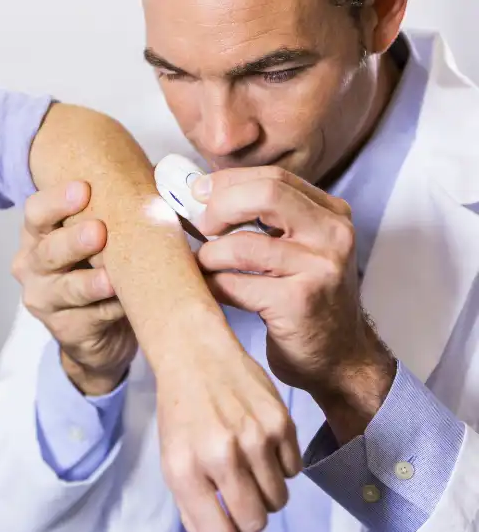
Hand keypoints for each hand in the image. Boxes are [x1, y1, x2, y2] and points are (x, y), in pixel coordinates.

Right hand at [11, 181, 136, 394]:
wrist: (102, 329)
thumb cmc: (104, 266)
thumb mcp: (106, 236)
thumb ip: (119, 209)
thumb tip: (163, 174)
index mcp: (40, 233)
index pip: (37, 213)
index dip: (56, 201)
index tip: (83, 188)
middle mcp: (33, 265)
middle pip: (47, 250)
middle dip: (73, 240)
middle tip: (99, 230)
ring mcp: (45, 299)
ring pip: (66, 289)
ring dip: (90, 283)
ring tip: (110, 278)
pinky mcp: (64, 329)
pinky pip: (89, 318)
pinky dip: (110, 311)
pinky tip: (125, 305)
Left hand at [153, 317, 302, 531]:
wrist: (196, 356)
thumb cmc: (182, 411)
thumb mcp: (172, 460)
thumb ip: (192, 505)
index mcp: (185, 470)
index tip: (230, 525)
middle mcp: (221, 457)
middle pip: (255, 521)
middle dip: (249, 516)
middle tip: (240, 497)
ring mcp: (255, 439)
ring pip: (278, 499)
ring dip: (266, 491)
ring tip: (248, 465)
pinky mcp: (281, 422)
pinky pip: (294, 470)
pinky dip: (281, 466)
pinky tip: (261, 445)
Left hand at [192, 166, 396, 441]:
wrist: (340, 359)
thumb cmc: (304, 300)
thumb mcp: (298, 249)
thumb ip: (265, 220)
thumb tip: (200, 194)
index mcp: (331, 214)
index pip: (273, 178)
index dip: (227, 182)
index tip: (198, 194)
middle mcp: (332, 234)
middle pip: (264, 194)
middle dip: (219, 207)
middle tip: (200, 227)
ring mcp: (319, 267)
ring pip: (240, 245)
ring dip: (208, 256)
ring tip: (202, 266)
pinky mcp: (298, 301)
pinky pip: (235, 284)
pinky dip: (213, 285)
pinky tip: (209, 290)